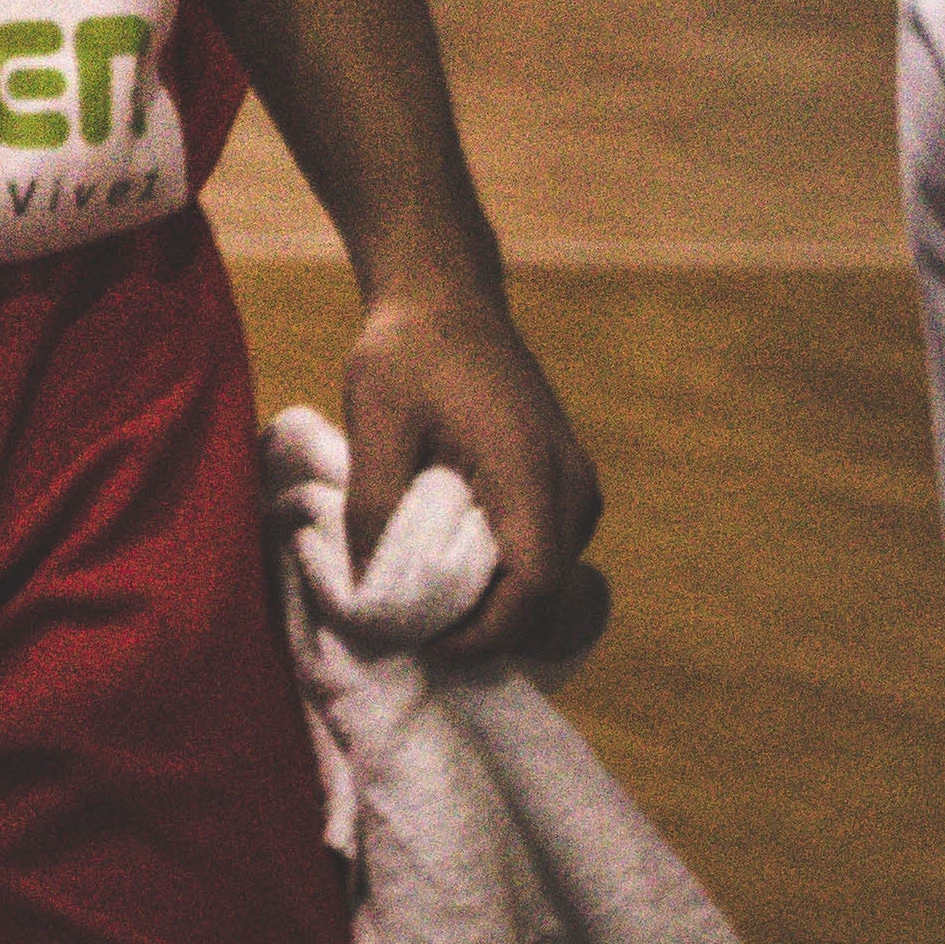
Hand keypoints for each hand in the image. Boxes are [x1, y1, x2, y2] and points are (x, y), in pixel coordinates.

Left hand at [342, 284, 598, 661]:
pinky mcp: (564, 485)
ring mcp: (576, 486)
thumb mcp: (375, 421)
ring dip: (493, 604)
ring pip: (548, 579)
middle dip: (485, 627)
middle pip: (546, 594)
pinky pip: (544, 553)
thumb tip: (368, 586)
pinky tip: (445, 573)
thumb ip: (373, 504)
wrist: (447, 298)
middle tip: (413, 635)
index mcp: (531, 470)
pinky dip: (502, 576)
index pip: (535, 584)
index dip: (488, 632)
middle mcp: (572, 486)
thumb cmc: (408, 351)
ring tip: (422, 608)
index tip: (429, 644)